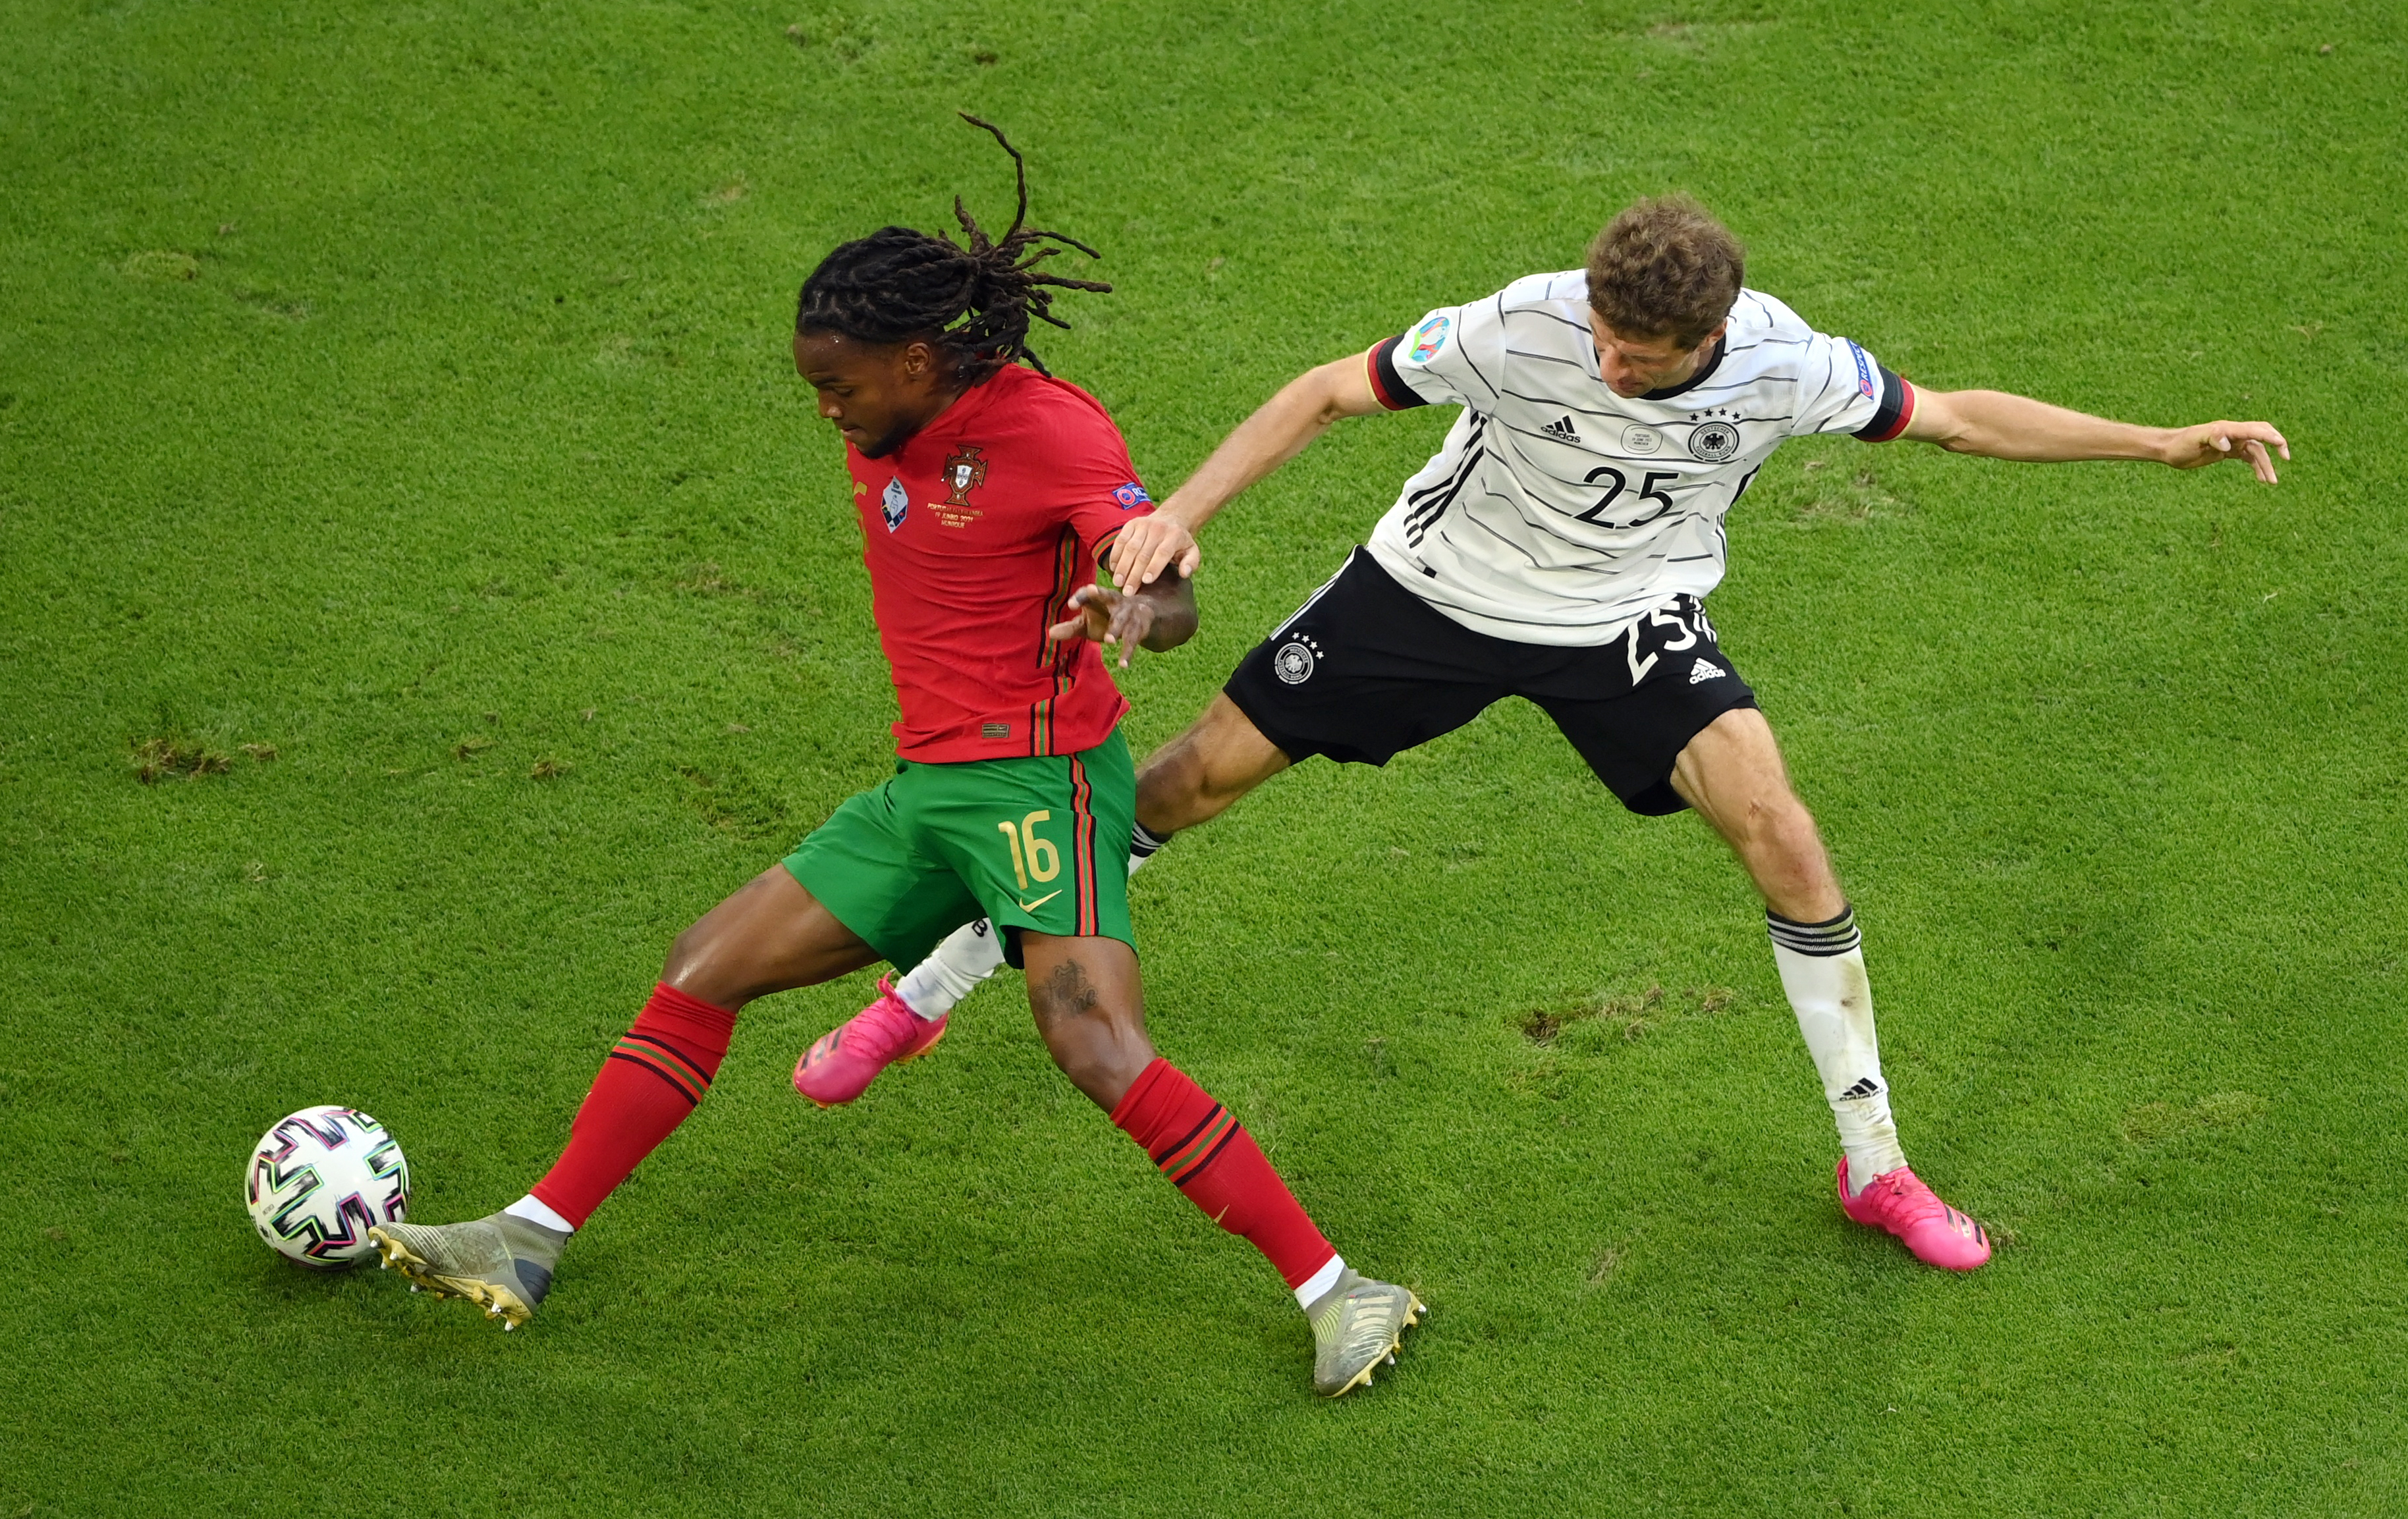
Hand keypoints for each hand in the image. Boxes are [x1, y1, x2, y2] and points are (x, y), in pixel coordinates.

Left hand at [1046, 584, 1158, 667]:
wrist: (1143, 614)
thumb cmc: (1107, 618)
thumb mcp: (1088, 622)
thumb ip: (1071, 627)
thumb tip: (1050, 634)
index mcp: (1099, 597)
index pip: (1088, 593)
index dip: (1080, 597)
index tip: (1071, 605)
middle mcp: (1115, 601)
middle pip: (1107, 596)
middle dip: (1100, 595)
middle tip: (1092, 591)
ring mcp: (1129, 613)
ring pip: (1122, 621)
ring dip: (1116, 630)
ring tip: (1109, 641)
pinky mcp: (1140, 627)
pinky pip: (1133, 640)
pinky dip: (1128, 653)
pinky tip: (1123, 665)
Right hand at [1107, 512, 1201, 586]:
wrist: (1170, 519)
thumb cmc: (1179, 543)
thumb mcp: (1192, 551)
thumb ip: (1191, 563)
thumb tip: (1185, 573)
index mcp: (1174, 536)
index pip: (1162, 552)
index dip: (1154, 567)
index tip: (1146, 581)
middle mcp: (1158, 528)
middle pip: (1143, 553)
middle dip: (1134, 574)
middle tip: (1128, 592)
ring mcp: (1143, 524)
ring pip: (1130, 547)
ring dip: (1122, 566)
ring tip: (1118, 583)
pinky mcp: (1131, 524)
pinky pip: (1120, 540)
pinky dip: (1115, 555)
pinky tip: (1113, 569)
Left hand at [2164, 420, 2289, 482]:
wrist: (2169, 449)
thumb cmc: (2180, 443)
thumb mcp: (2194, 440)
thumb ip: (2211, 437)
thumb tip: (2228, 445)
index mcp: (2228, 429)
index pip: (2254, 430)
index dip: (2269, 436)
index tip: (2281, 445)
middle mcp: (2233, 434)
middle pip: (2262, 435)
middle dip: (2276, 445)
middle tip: (2286, 458)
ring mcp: (2232, 443)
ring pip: (2256, 451)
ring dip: (2266, 465)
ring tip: (2271, 482)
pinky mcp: (2228, 452)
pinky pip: (2248, 458)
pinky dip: (2256, 467)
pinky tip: (2261, 479)